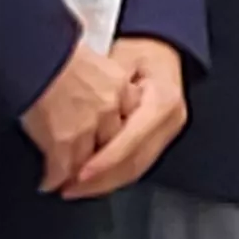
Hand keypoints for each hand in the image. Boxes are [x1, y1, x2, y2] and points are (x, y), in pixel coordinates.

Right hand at [19, 44, 126, 190]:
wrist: (31, 51)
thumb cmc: (50, 47)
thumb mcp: (88, 55)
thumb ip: (96, 75)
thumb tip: (88, 82)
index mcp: (117, 82)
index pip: (129, 117)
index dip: (117, 133)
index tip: (108, 143)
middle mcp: (108, 107)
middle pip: (111, 144)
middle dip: (100, 159)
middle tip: (89, 171)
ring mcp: (87, 126)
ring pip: (88, 163)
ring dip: (76, 175)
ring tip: (67, 183)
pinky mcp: (63, 141)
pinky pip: (60, 170)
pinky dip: (52, 179)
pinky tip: (46, 182)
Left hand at [64, 37, 189, 198]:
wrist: (162, 50)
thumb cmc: (139, 52)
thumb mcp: (118, 60)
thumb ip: (101, 90)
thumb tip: (71, 116)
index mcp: (162, 100)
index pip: (131, 140)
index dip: (104, 161)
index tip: (77, 174)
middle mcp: (170, 121)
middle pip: (134, 163)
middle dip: (100, 181)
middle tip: (68, 188)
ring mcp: (168, 134)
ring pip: (135, 170)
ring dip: (103, 184)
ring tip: (72, 188)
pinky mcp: (159, 142)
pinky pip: (135, 166)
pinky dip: (111, 177)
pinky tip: (89, 180)